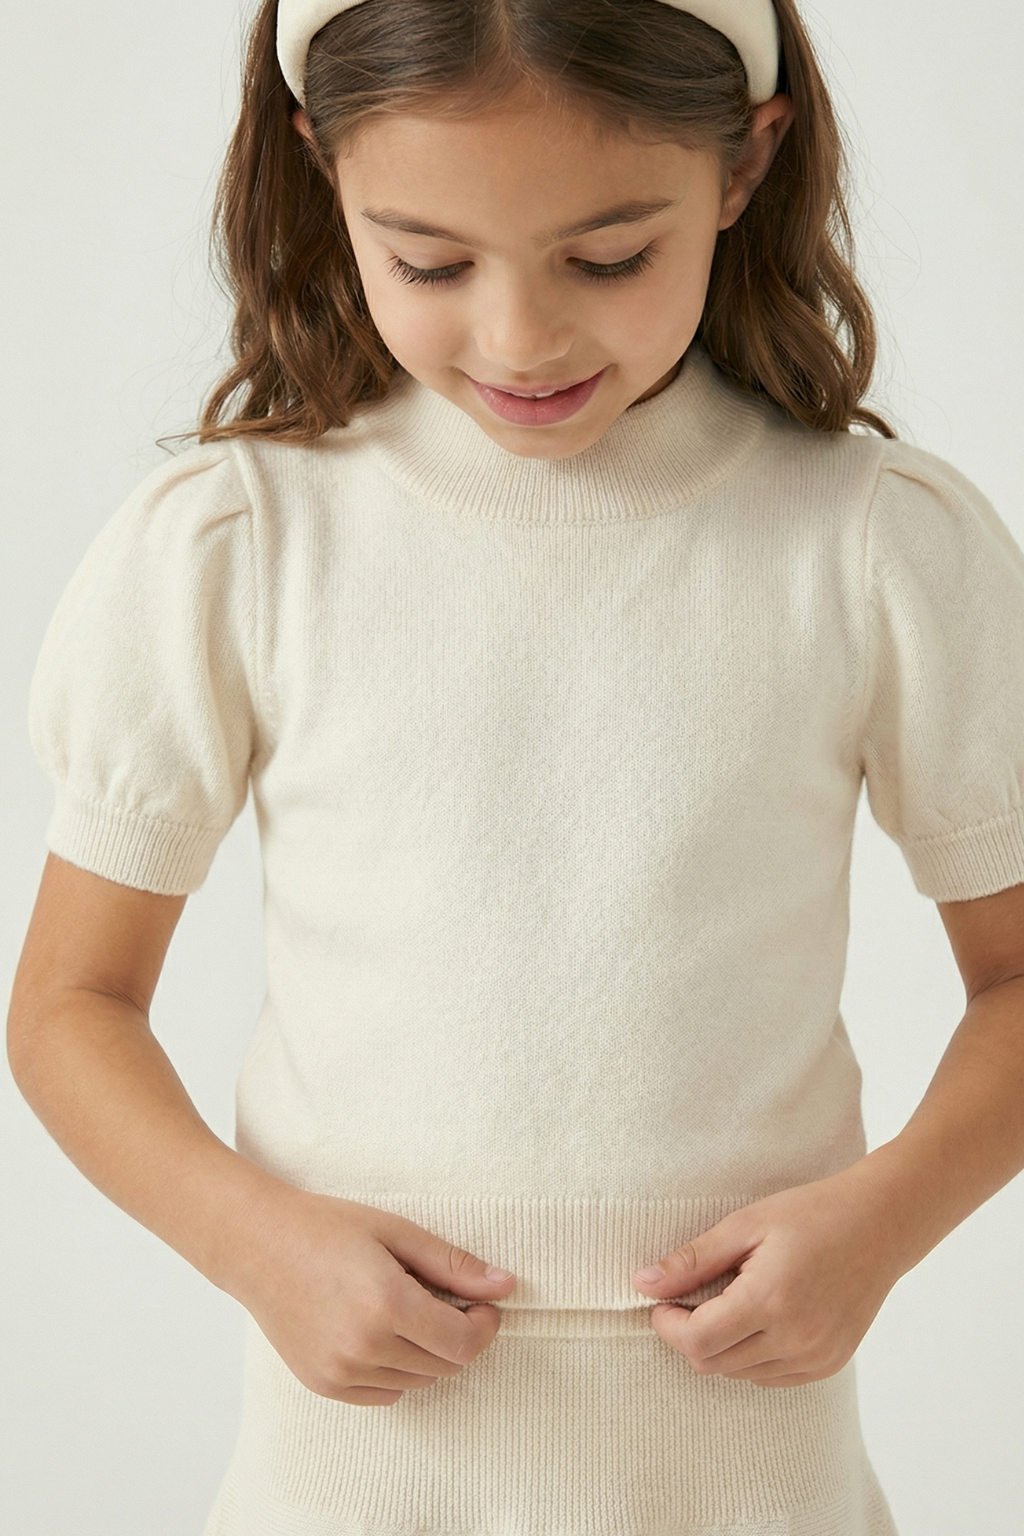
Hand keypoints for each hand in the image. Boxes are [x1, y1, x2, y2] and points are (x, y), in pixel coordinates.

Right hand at [228, 1184, 515, 1405]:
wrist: (257, 1245)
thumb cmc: (327, 1228)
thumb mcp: (396, 1233)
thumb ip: (452, 1265)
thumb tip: (506, 1285)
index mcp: (387, 1305)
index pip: (462, 1344)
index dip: (484, 1326)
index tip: (485, 1304)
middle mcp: (365, 1347)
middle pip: (444, 1366)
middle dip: (459, 1337)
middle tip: (449, 1301)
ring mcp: (341, 1372)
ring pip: (417, 1382)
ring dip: (428, 1353)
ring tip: (407, 1310)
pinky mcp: (324, 1385)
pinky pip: (385, 1394)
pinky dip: (397, 1371)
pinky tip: (382, 1332)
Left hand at [631, 1167, 903, 1386]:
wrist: (880, 1224)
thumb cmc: (811, 1214)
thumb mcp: (745, 1224)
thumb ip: (693, 1260)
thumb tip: (642, 1283)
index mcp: (769, 1300)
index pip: (697, 1341)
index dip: (667, 1325)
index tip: (661, 1302)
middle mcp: (795, 1337)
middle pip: (713, 1364)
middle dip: (689, 1336)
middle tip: (689, 1299)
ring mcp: (816, 1356)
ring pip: (740, 1375)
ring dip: (720, 1348)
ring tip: (728, 1303)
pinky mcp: (830, 1364)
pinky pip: (771, 1377)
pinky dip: (752, 1357)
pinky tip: (757, 1320)